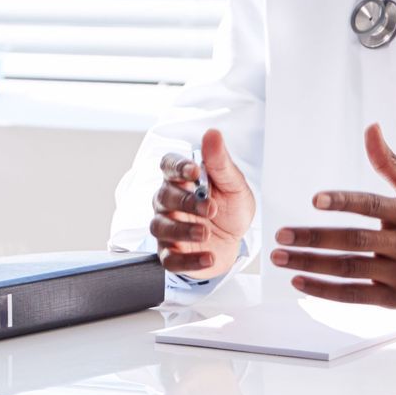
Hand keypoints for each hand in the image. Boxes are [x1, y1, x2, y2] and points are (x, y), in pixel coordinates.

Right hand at [150, 128, 254, 279]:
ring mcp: (167, 228)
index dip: (177, 167)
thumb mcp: (233, 185)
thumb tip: (212, 134)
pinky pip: (169, 259)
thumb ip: (221, 162)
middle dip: (186, 202)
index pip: (168, 165)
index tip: (193, 172)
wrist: (235, 242)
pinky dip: (188, 260)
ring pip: (161, 227)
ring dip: (182, 230)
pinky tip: (208, 257)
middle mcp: (168, 202)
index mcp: (182, 179)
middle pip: (164, 197)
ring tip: (205, 233)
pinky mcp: (171, 253)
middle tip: (210, 208)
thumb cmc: (229, 209)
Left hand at [271, 124, 395, 312]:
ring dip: (311, 265)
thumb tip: (370, 127)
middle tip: (281, 236)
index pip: (371, 205)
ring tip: (281, 257)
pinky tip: (300, 282)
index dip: (343, 201)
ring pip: (349, 270)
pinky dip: (326, 291)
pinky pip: (356, 296)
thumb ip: (390, 163)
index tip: (315, 199)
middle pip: (353, 241)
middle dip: (313, 239)